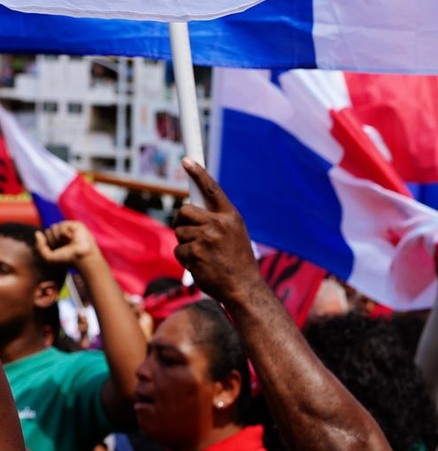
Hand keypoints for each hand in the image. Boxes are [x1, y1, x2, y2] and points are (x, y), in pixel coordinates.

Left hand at [36, 221, 98, 266]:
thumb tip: (37, 232)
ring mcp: (70, 230)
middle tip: (63, 247)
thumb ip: (39, 247)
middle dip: (53, 239)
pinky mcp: (76, 225)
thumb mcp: (48, 257)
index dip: (49, 243)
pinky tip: (72, 238)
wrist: (82, 257)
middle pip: (49, 230)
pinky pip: (63, 225)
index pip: (45, 236)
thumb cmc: (68, 259)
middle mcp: (63, 235)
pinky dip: (65, 232)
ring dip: (59, 237)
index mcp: (58, 241)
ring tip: (68, 242)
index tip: (58, 250)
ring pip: (54, 227)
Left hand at [173, 160, 261, 303]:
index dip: (198, 173)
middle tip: (190, 234)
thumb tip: (188, 212)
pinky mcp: (195, 253)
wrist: (245, 290)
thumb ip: (217, 222)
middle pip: (185, 210)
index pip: (212, 189)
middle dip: (182, 221)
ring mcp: (207, 238)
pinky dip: (185, 259)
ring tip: (203, 257)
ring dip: (185, 244)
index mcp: (231, 218)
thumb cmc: (238, 264)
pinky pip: (178, 250)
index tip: (186, 160)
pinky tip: (200, 266)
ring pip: (180, 232)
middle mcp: (220, 224)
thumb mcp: (235, 237)